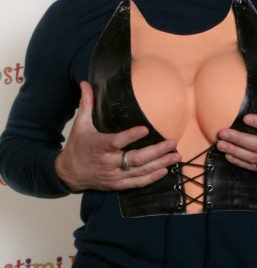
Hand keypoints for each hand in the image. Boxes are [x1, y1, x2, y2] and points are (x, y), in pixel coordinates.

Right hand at [55, 81, 179, 192]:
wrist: (69, 174)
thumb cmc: (77, 147)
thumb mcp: (80, 125)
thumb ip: (86, 103)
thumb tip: (85, 82)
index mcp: (98, 146)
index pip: (116, 141)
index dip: (130, 137)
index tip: (145, 129)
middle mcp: (108, 162)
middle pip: (135, 159)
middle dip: (156, 152)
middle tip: (171, 143)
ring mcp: (114, 175)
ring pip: (140, 171)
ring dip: (160, 164)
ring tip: (176, 156)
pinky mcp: (117, 184)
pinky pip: (137, 183)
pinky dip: (152, 178)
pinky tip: (165, 170)